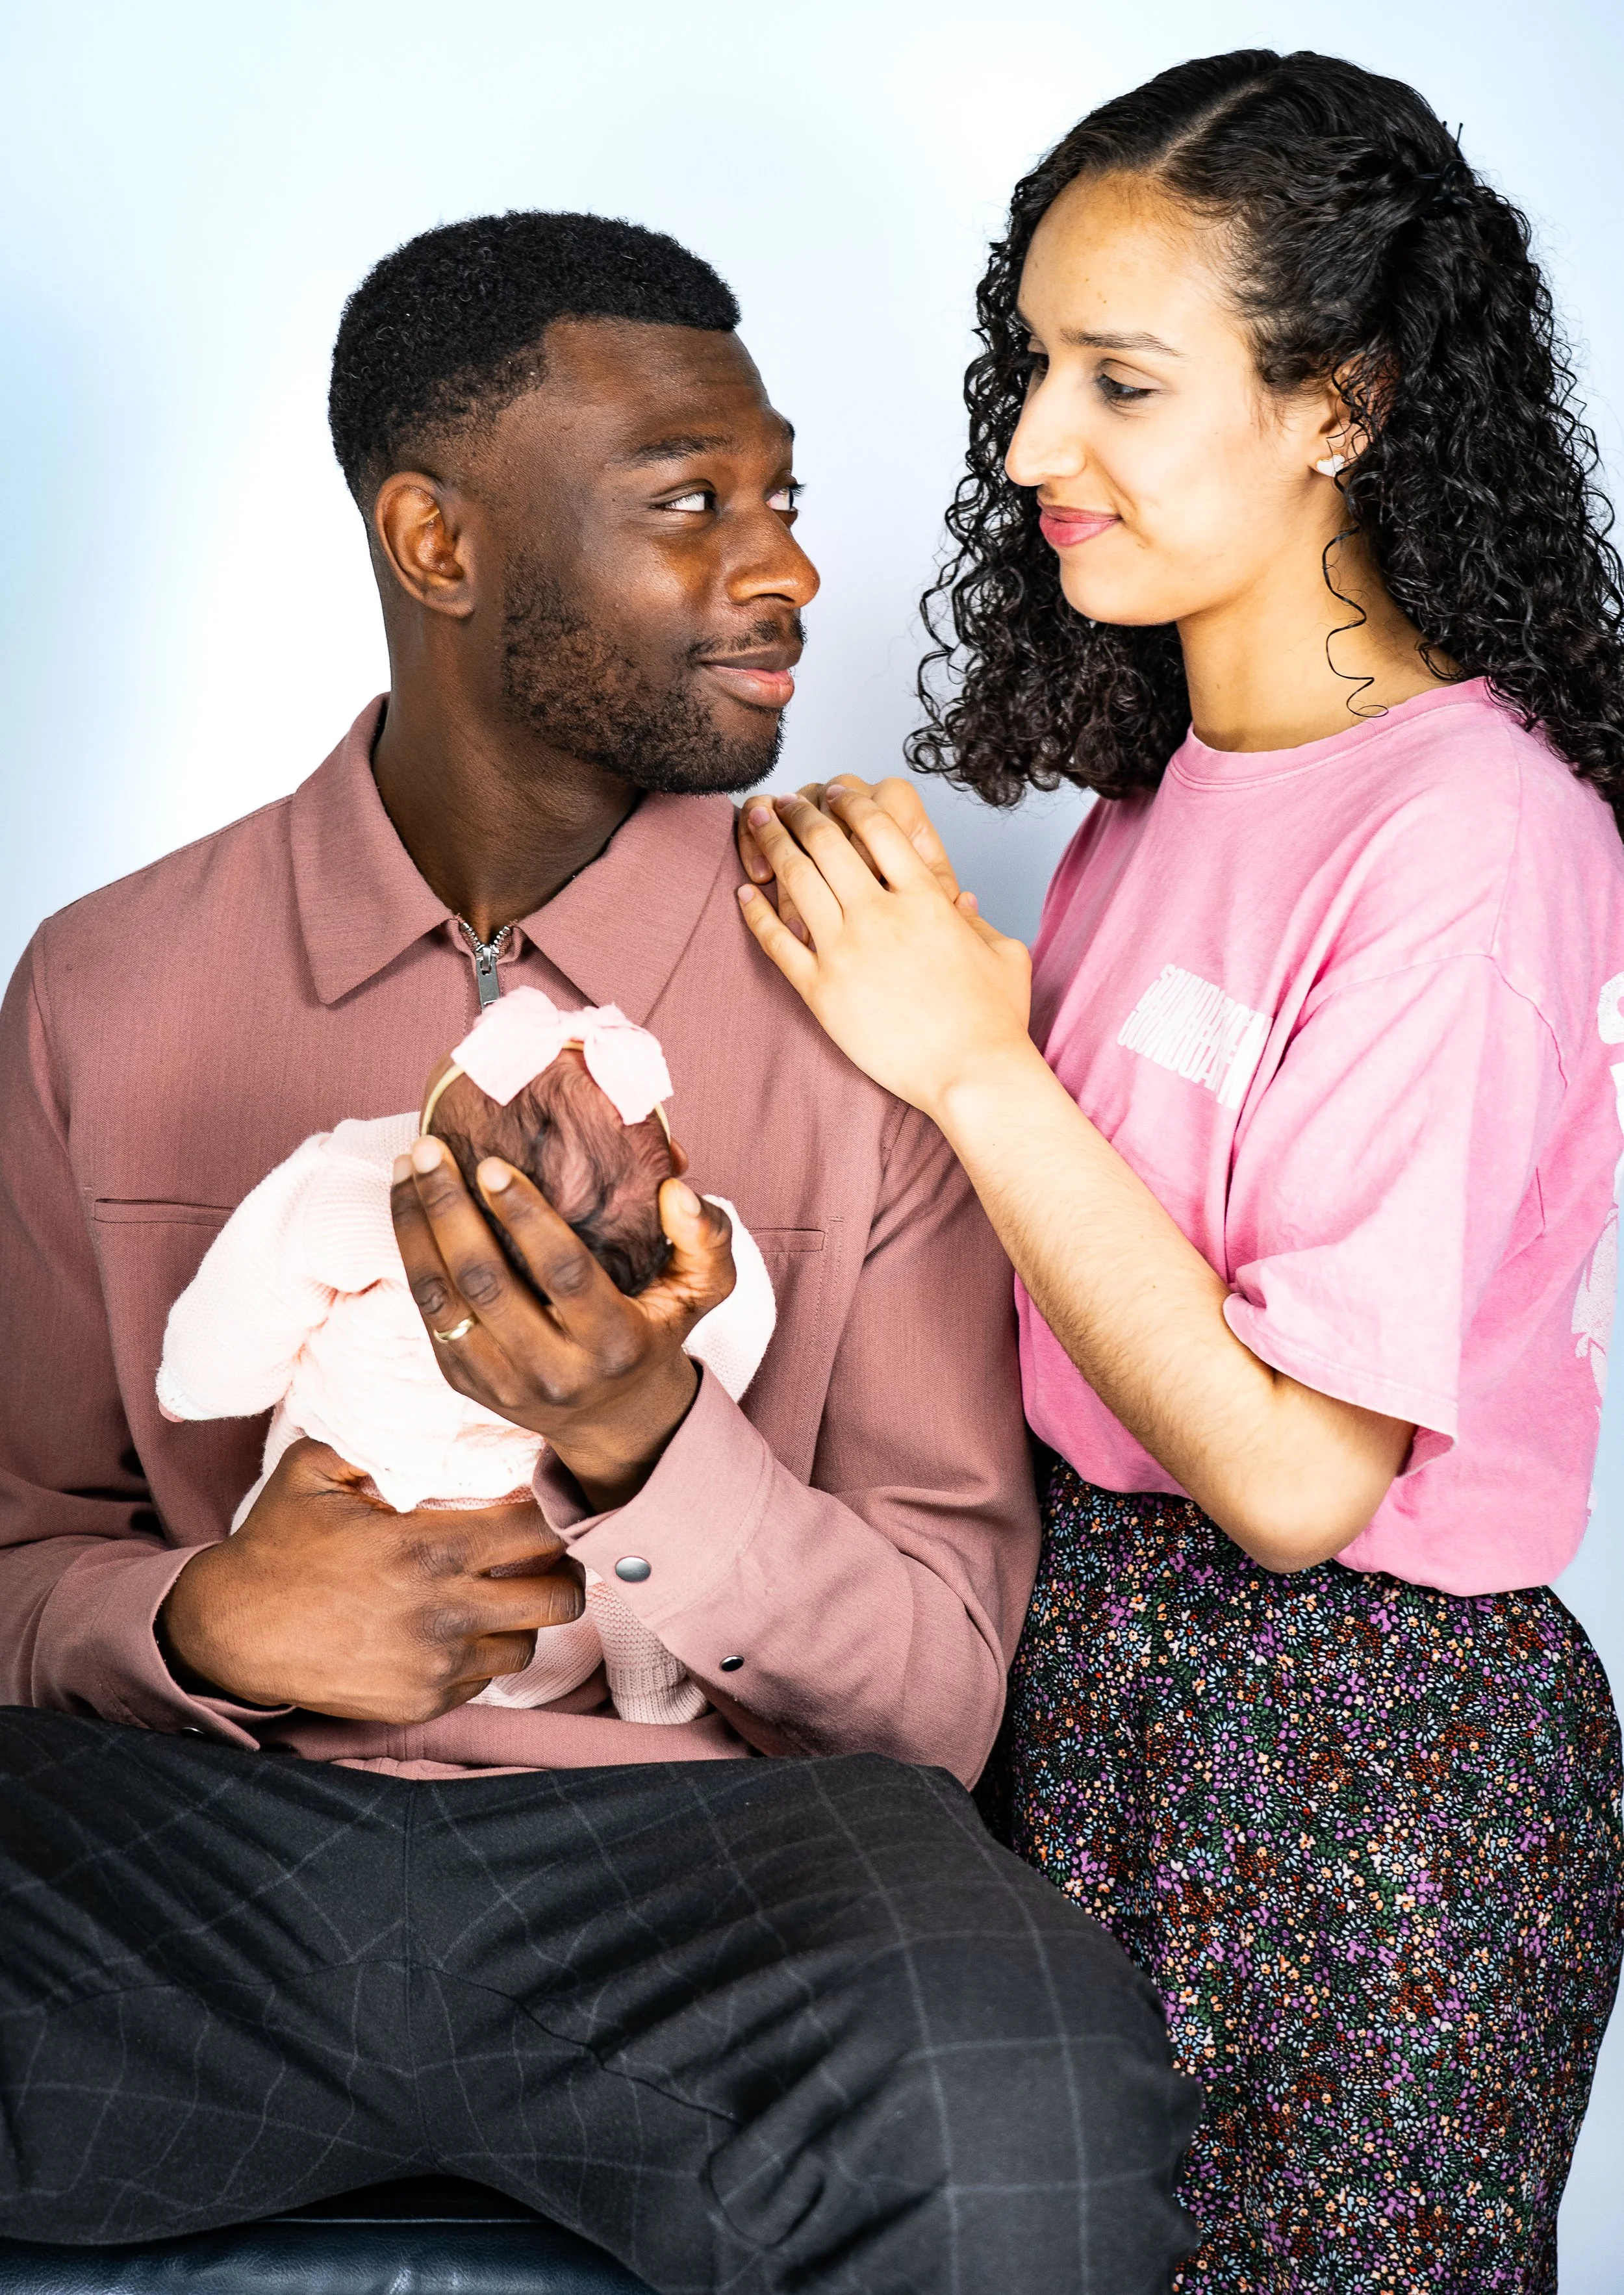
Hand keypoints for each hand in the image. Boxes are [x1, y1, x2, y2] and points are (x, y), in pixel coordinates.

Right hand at [158, 1437, 583, 1720]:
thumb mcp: (314, 1469)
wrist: (229, 1633)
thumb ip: (375, 1440)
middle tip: (546, 1553)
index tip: (549, 1502)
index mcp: (429, 1550)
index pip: (541, 1532)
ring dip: (524, 1616)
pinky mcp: (421, 1703)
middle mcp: (444, 1613)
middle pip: (560, 1597)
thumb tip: (432, 1422)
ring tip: (502, 1591)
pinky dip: (482, 1653)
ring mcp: (435, 1667)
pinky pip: (484, 1679)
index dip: (556, 1513)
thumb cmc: (275, 1545)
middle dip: (562, 1569)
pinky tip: (457, 1626)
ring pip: (528, 1643)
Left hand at [392, 1138, 733, 1509]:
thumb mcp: (701, 1290)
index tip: (491, 1164)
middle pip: (487, 1284)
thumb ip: (707, 1238)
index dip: (524, 1216)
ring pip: (443, 1300)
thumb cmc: (654, 1329)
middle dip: (450, 1210)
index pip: (562, 1273)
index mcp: (614, 1344)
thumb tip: (676, 1188)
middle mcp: (554, 1372)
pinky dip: (411, 1255)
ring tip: (407, 1167)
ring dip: (415, 1228)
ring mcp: (503, 1383)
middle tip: (432, 1150)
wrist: (614, 1416)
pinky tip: (407, 1206)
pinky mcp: (466, 1382)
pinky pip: (427, 1316)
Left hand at [736, 782, 1033, 1118]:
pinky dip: (755, 912)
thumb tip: (961, 901)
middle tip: (785, 801)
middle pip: (826, 842)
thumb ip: (976, 920)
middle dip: (800, 812)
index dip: (849, 801)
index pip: (877, 825)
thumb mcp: (1002, 953)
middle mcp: (880, 914)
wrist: (971, 1074)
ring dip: (772, 843)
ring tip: (758, 825)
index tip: (833, 794)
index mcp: (925, 897)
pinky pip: (776, 942)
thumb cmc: (994, 1020)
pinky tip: (743, 893)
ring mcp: (846, 952)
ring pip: (796, 880)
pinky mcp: (821, 992)